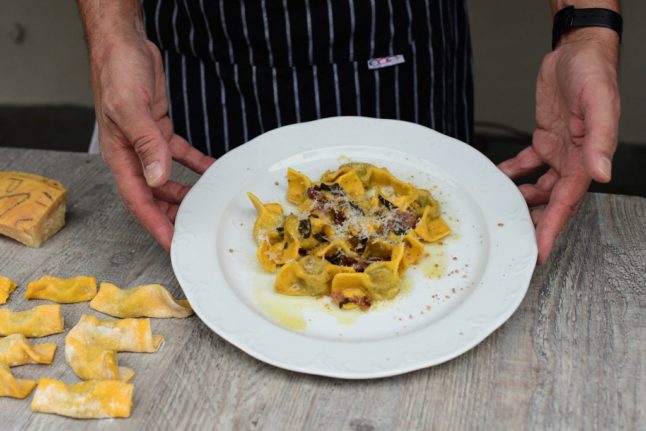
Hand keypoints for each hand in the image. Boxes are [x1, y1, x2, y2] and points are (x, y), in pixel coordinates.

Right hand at [90, 36, 214, 249]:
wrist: (123, 44)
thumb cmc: (116, 71)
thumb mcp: (129, 108)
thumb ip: (146, 144)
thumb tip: (159, 178)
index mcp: (119, 155)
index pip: (138, 199)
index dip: (155, 223)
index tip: (171, 243)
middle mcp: (132, 154)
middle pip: (153, 195)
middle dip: (172, 215)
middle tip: (195, 230)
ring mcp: (147, 143)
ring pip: (167, 178)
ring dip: (185, 193)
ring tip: (205, 206)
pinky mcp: (160, 130)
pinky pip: (181, 154)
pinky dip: (196, 164)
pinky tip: (211, 170)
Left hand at [498, 29, 619, 263]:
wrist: (577, 52)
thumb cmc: (593, 74)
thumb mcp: (599, 104)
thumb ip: (600, 140)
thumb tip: (601, 173)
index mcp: (587, 157)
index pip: (568, 201)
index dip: (554, 227)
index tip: (540, 249)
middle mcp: (573, 158)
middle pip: (553, 200)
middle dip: (537, 221)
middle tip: (516, 238)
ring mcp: (559, 150)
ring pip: (540, 186)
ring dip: (523, 199)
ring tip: (504, 209)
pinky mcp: (544, 138)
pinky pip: (527, 163)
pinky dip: (514, 172)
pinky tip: (500, 177)